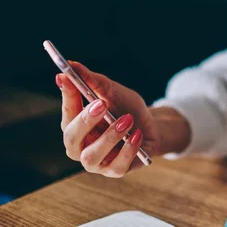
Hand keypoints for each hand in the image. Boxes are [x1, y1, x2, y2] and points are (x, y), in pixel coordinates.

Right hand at [58, 62, 159, 176]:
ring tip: (127, 119)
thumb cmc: (127, 109)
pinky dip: (128, 150)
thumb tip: (71, 64)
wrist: (152, 127)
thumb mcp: (113, 91)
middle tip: (101, 104)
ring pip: (92, 156)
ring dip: (109, 137)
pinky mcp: (116, 171)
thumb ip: (93, 81)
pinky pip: (117, 166)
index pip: (66, 113)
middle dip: (85, 121)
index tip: (70, 79)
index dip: (68, 97)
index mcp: (76, 126)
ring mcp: (98, 162)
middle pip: (71, 139)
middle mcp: (81, 146)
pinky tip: (137, 135)